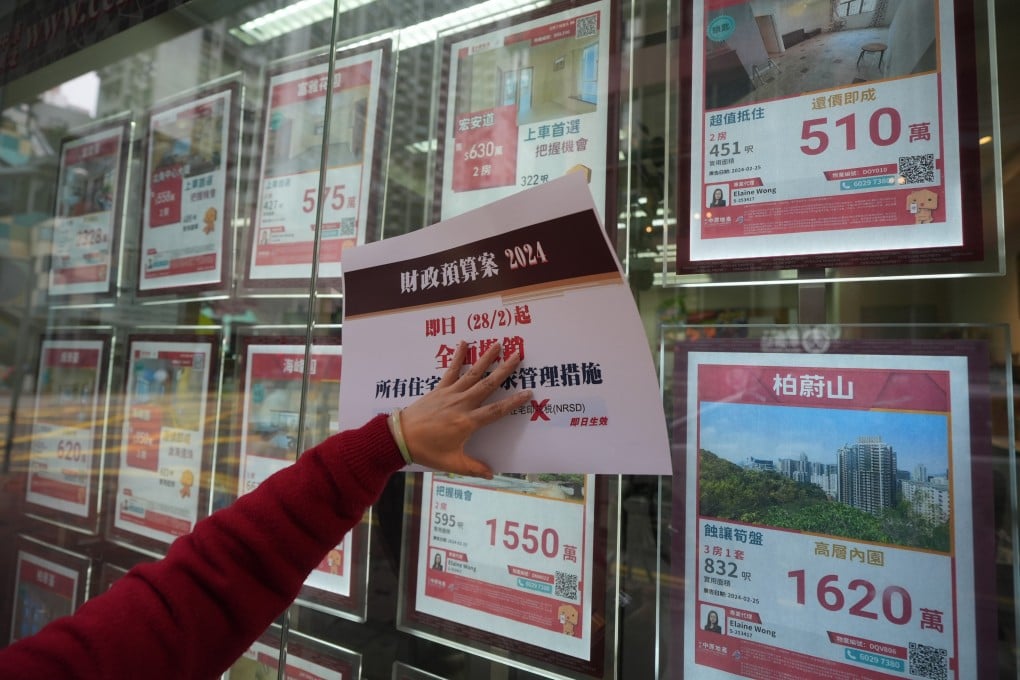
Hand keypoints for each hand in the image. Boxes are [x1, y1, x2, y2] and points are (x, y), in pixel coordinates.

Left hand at [398, 341, 531, 478]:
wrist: (400, 437)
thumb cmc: (426, 451)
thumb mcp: (452, 463)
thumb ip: (473, 468)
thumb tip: (491, 473)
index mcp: (467, 422)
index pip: (496, 411)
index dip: (513, 402)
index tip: (528, 393)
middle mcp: (461, 404)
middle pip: (487, 385)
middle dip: (504, 370)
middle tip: (518, 356)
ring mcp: (450, 394)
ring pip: (472, 373)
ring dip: (486, 359)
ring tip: (498, 345)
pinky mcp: (439, 389)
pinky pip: (451, 370)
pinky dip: (458, 357)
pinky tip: (463, 343)